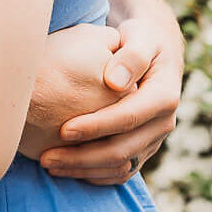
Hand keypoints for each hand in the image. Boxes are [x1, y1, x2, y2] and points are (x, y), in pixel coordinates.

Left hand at [36, 14, 182, 186]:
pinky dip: (93, 175)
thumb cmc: (140, 38)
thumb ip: (132, 55)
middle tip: (47, 157)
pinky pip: (120, 172)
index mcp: (164, 96)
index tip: (62, 130)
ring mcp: (154, 139)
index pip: (128, 117)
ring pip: (120, 167)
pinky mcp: (143, 149)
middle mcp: (163, 123)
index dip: (96, 127)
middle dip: (82, 157)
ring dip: (84, 170)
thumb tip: (114, 82)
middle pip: (122, 150)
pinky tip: (66, 170)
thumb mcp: (140, 36)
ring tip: (49, 165)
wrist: (153, 51)